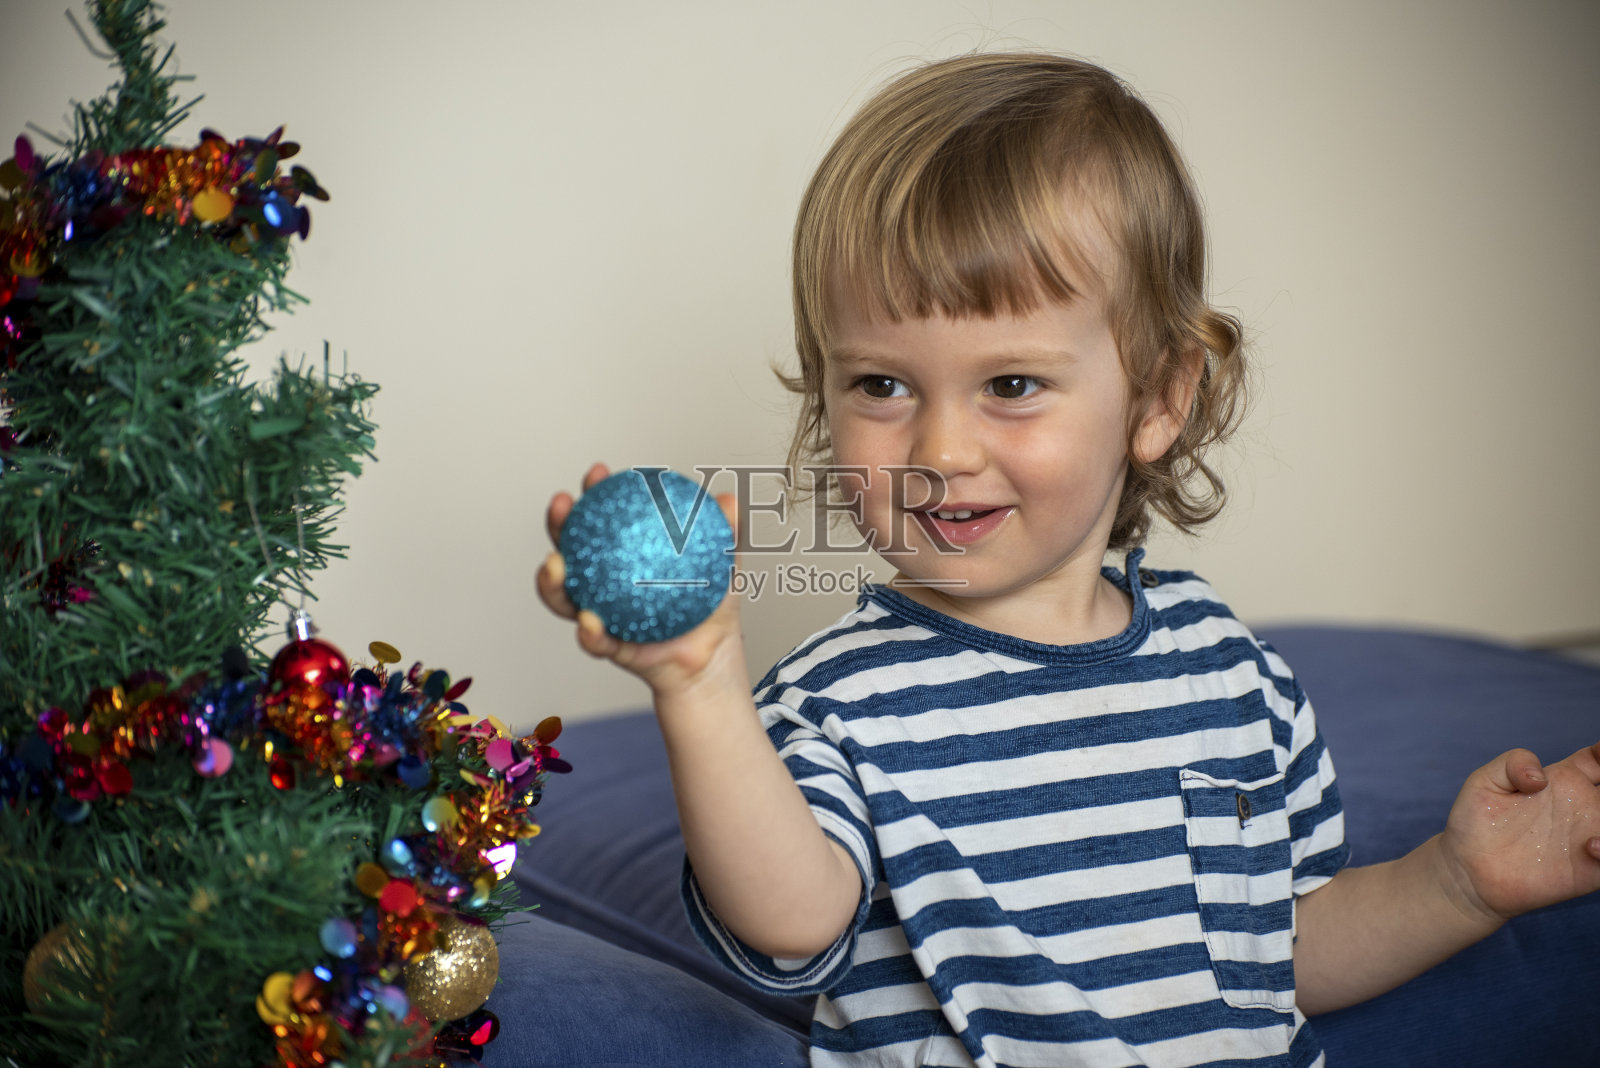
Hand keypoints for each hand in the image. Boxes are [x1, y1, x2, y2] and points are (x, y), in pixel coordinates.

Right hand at [536, 462, 746, 697]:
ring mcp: (600, 612)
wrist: (715, 653)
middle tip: (563, 504)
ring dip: (551, 580)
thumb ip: (724, 533)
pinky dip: (588, 631)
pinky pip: (594, 639)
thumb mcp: (723, 563)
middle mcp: (604, 581)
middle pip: (569, 548)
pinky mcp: (608, 646)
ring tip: (555, 565)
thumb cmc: (713, 604)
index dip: (594, 493)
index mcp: (625, 554)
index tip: (598, 473)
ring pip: (563, 596)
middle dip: (558, 523)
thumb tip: (727, 500)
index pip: (603, 517)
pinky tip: (590, 621)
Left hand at [1439, 741, 1599, 922]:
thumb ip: (1513, 763)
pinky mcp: (1587, 870)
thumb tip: (1541, 777)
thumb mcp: (1485, 781)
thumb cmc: (1476, 821)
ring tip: (1593, 830)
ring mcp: (1588, 837)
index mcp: (1564, 780)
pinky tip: (1590, 846)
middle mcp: (1582, 807)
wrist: (1468, 869)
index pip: (1599, 759)